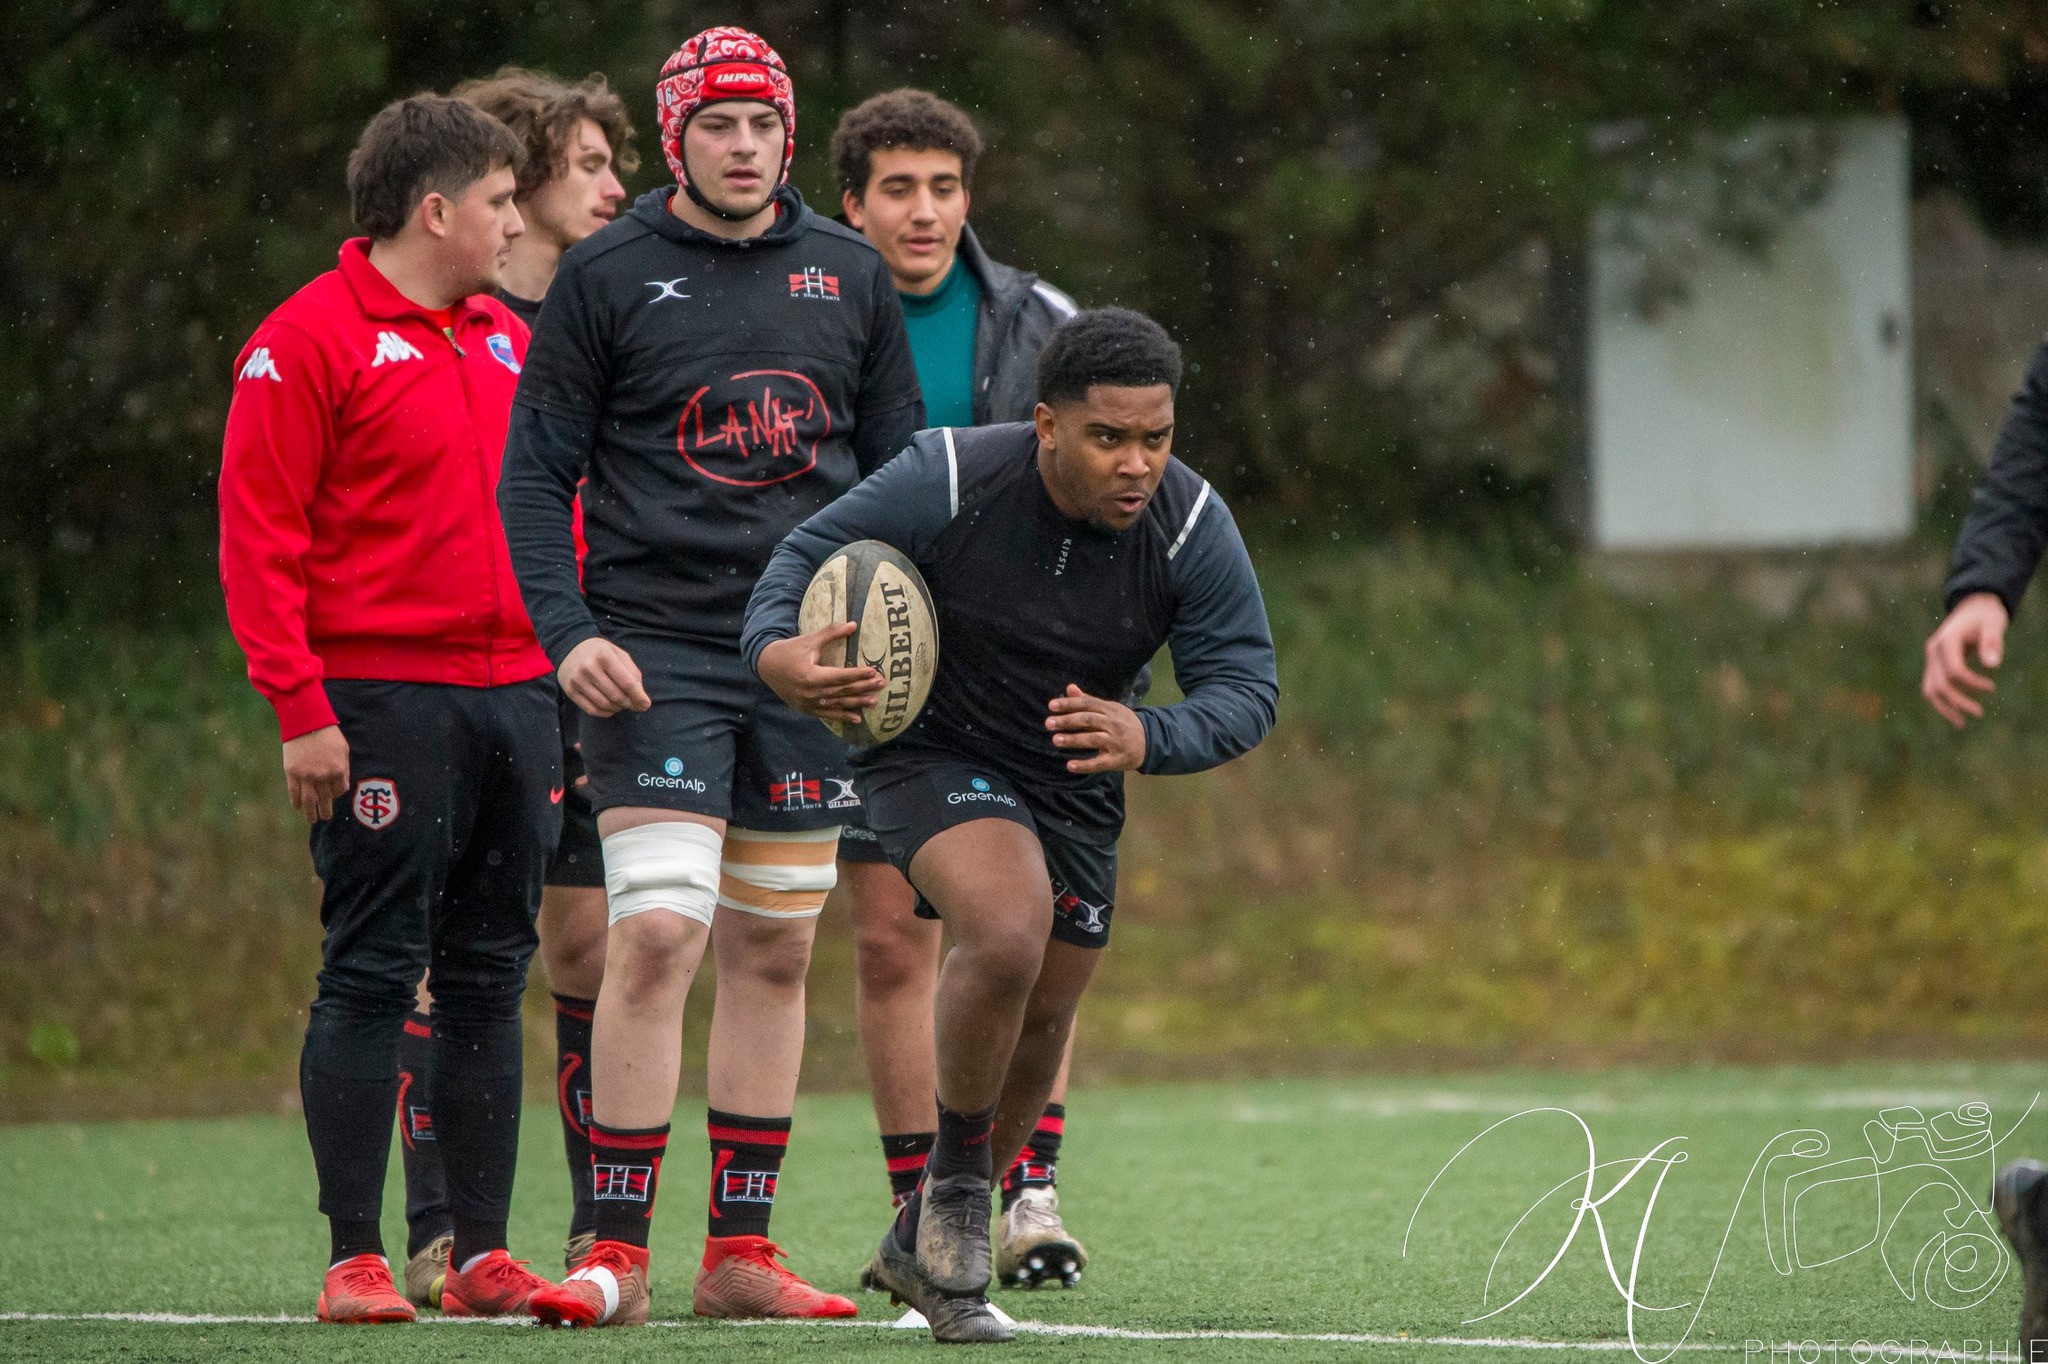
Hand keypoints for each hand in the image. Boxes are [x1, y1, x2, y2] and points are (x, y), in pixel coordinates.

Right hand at [283, 725, 349, 822]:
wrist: (306, 722)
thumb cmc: (328, 734)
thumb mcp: (343, 750)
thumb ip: (343, 768)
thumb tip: (341, 783)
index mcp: (338, 770)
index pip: (339, 790)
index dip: (337, 793)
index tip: (333, 794)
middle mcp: (323, 776)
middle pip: (326, 799)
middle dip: (326, 811)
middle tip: (325, 817)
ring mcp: (306, 776)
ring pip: (309, 800)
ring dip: (311, 812)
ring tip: (312, 820)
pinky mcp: (292, 772)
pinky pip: (294, 792)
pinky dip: (296, 801)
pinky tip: (297, 807)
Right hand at [560, 637, 650, 717]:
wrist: (570, 649)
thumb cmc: (600, 653)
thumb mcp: (619, 654)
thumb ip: (632, 673)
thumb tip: (641, 698)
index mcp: (604, 656)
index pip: (626, 682)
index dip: (638, 696)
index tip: (646, 705)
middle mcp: (589, 668)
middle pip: (616, 695)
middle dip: (629, 703)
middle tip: (634, 704)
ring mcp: (577, 680)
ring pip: (604, 705)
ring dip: (618, 708)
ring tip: (622, 704)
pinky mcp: (570, 691)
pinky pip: (592, 710)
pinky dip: (606, 713)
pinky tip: (611, 708)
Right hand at [758, 623, 883, 724]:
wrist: (766, 666)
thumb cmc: (790, 650)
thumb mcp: (810, 640)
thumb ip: (832, 632)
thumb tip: (853, 624)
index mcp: (812, 675)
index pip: (842, 676)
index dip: (859, 674)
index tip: (875, 672)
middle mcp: (811, 692)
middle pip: (842, 690)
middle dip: (863, 688)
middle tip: (881, 684)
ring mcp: (808, 703)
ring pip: (838, 704)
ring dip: (857, 703)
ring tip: (874, 702)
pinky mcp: (806, 709)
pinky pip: (827, 714)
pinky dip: (842, 716)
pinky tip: (856, 719)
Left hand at [1045, 684, 1145, 773]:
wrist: (1150, 741)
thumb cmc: (1124, 723)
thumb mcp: (1110, 708)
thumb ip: (1088, 700)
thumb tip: (1069, 688)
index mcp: (1110, 709)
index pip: (1087, 704)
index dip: (1069, 704)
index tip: (1051, 706)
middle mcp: (1113, 724)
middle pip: (1088, 720)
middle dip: (1067, 721)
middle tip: (1049, 723)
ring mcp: (1115, 742)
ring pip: (1092, 739)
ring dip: (1073, 740)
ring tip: (1055, 740)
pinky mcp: (1117, 759)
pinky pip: (1099, 763)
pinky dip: (1084, 765)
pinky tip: (1069, 765)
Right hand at [1922, 591, 2007, 728]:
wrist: (1973, 608)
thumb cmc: (1985, 617)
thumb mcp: (1993, 625)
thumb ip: (1992, 642)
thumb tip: (1992, 665)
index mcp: (1945, 641)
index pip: (1953, 671)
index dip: (1971, 683)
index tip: (1991, 687)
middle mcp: (1932, 651)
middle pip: (1940, 684)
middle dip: (1959, 701)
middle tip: (1979, 713)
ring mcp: (1930, 659)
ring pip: (1930, 689)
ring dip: (1945, 708)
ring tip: (1961, 724)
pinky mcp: (1933, 664)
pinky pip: (1932, 686)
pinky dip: (1941, 702)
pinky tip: (1955, 713)